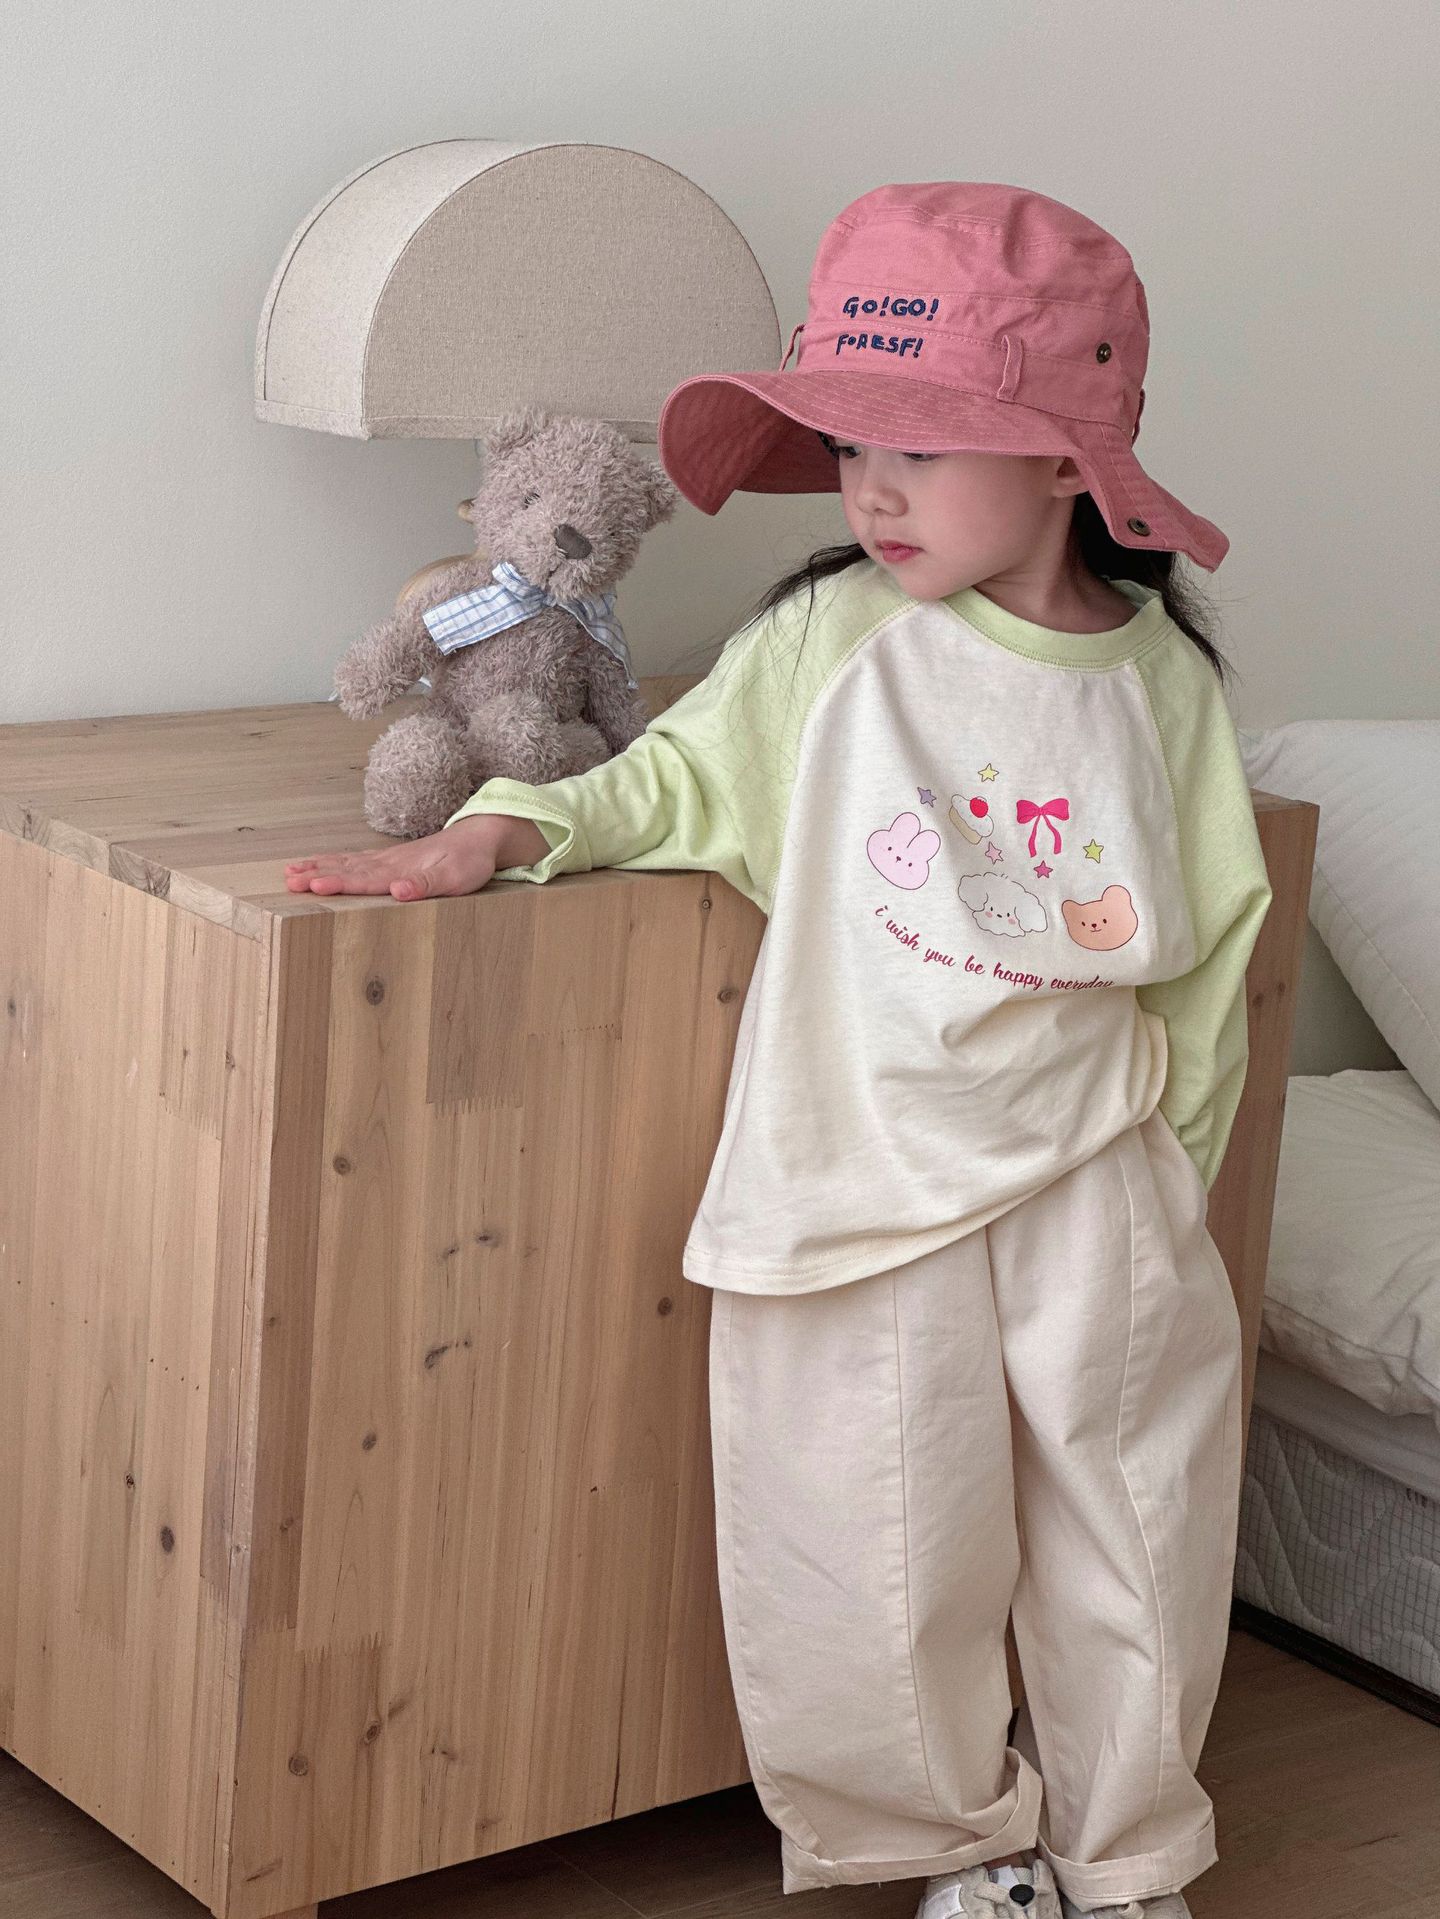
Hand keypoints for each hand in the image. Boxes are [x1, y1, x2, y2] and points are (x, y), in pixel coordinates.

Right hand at [284, 814, 548, 901]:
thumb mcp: (455, 878)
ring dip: (318, 868)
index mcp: (402, 870)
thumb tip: (398, 891)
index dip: (339, 884)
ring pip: (346, 863)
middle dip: (316, 876)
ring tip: (290, 873)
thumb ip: (425, 884)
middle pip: (347, 870)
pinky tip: (319, 865)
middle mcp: (389, 863)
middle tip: (288, 882)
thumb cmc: (470, 862)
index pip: (364, 879)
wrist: (480, 837)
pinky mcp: (391, 860)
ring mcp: (388, 859)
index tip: (313, 886)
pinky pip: (355, 860)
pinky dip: (333, 862)